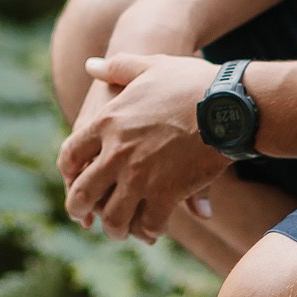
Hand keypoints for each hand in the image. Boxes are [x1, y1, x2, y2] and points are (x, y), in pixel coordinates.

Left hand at [57, 53, 225, 243]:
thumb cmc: (191, 82)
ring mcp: (140, 177)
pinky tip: (154, 230)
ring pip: (114, 217)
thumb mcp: (149, 66)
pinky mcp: (167, 194)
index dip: (68, 172)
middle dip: (79, 209)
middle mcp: (116, 153)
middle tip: (84, 217)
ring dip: (115, 228)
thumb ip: (118, 67)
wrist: (228, 103)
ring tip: (120, 230)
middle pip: (84, 193)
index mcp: (107, 122)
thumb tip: (90, 65)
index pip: (70, 155)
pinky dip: (150, 230)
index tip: (72, 179)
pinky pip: (150, 223)